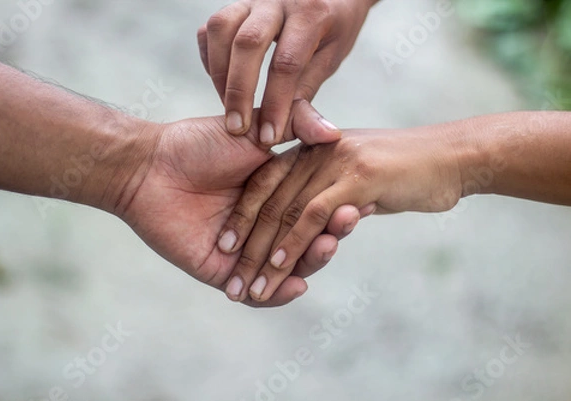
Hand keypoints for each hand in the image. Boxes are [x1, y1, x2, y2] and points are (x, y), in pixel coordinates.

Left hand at [116, 110, 360, 306]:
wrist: (149, 167)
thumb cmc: (198, 143)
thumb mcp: (255, 129)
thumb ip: (294, 126)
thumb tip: (336, 133)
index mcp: (273, 196)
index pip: (313, 211)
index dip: (336, 210)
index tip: (358, 202)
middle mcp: (262, 226)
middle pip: (305, 242)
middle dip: (330, 235)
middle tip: (346, 222)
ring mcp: (243, 252)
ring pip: (286, 269)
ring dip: (310, 263)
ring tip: (327, 246)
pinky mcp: (221, 273)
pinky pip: (256, 294)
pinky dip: (279, 295)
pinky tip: (298, 284)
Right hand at [197, 0, 374, 144]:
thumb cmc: (333, 28)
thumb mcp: (330, 58)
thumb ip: (307, 89)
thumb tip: (303, 132)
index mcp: (311, 14)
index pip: (287, 63)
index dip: (276, 104)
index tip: (268, 137)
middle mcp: (278, 0)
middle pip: (247, 43)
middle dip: (239, 91)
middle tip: (237, 128)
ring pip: (221, 29)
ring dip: (220, 74)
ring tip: (229, 107)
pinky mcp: (235, 4)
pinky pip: (211, 29)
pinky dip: (211, 59)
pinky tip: (223, 84)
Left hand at [219, 126, 463, 301]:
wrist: (455, 155)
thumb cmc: (408, 169)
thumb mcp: (361, 178)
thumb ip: (334, 196)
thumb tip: (321, 225)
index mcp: (310, 150)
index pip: (265, 187)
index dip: (243, 220)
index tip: (227, 252)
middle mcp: (314, 152)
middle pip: (267, 203)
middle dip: (245, 246)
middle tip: (233, 283)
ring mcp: (334, 162)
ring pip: (285, 212)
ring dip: (265, 256)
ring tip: (249, 289)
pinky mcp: (356, 176)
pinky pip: (314, 213)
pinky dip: (294, 241)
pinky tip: (280, 267)